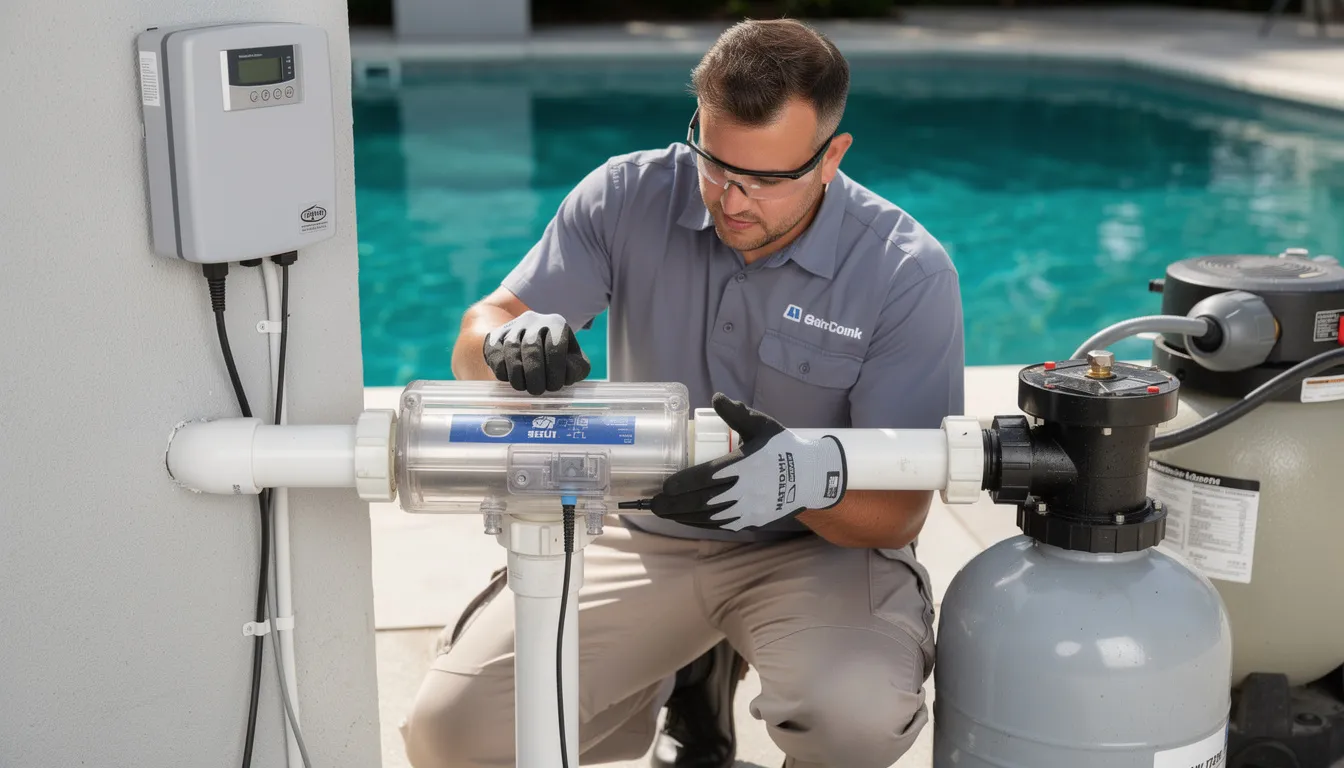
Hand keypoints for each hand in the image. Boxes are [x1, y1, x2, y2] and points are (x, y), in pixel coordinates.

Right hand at [482, 311, 590, 395]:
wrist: (532, 343)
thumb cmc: (558, 358)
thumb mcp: (574, 362)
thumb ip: (576, 369)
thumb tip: (566, 374)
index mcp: (556, 324)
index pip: (555, 348)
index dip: (554, 372)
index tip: (554, 387)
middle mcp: (534, 320)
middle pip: (531, 348)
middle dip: (534, 375)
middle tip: (537, 391)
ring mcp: (513, 326)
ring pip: (511, 349)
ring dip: (517, 374)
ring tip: (524, 387)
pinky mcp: (495, 335)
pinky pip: (495, 353)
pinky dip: (501, 370)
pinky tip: (509, 379)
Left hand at [649, 393, 846, 530]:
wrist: (812, 477)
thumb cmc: (783, 448)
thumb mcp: (762, 425)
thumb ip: (737, 414)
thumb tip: (716, 397)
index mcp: (744, 466)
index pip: (707, 477)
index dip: (684, 483)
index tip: (666, 484)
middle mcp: (745, 491)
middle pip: (702, 501)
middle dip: (675, 504)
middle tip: (653, 503)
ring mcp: (748, 510)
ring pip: (709, 517)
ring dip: (683, 516)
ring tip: (663, 512)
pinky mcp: (752, 522)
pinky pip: (721, 525)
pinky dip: (700, 524)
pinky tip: (686, 520)